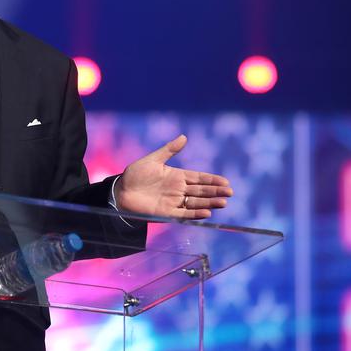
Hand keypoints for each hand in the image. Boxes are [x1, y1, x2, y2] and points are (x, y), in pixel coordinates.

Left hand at [115, 135, 231, 219]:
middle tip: (229, 192)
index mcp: (177, 176)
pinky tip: (206, 213)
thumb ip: (169, 150)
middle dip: (215, 192)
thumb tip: (184, 137)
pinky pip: (184, 214)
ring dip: (209, 203)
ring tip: (222, 202)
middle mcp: (178, 190)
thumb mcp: (153, 160)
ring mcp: (174, 201)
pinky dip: (195, 214)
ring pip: (196, 203)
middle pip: (201, 191)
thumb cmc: (135, 174)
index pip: (199, 178)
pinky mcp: (167, 213)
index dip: (212, 180)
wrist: (121, 191)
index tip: (225, 181)